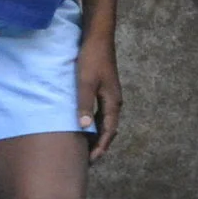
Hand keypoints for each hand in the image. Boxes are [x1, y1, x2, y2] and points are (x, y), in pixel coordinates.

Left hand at [75, 38, 122, 161]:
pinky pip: (100, 113)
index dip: (101, 147)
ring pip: (105, 121)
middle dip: (100, 145)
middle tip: (88, 159)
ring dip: (97, 135)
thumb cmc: (92, 59)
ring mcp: (110, 95)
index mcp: (113, 102)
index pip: (109, 131)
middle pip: (109, 129)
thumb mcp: (85, 82)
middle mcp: (114, 101)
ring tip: (85, 146)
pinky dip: (94, 123)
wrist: (98, 37)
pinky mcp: (103, 89)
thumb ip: (84, 104)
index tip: (92, 160)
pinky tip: (84, 125)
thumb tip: (83, 127)